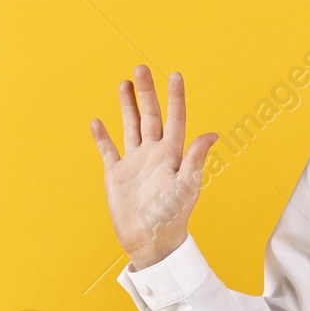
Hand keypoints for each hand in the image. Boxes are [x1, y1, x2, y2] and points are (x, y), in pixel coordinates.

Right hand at [90, 65, 217, 271]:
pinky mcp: (117, 175)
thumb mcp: (186, 187)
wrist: (151, 242)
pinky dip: (102, 137)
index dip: (175, 97)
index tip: (174, 75)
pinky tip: (98, 122)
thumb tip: (212, 134)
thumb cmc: (173, 218)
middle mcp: (154, 154)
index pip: (175, 119)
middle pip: (150, 116)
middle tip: (141, 68)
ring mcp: (134, 163)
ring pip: (130, 127)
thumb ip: (195, 159)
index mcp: (172, 154)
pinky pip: (108, 150)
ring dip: (127, 106)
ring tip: (124, 83)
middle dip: (146, 92)